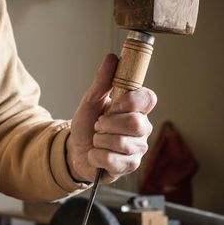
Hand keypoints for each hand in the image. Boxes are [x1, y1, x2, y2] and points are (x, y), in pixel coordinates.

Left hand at [66, 54, 156, 183]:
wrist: (75, 151)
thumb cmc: (87, 125)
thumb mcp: (91, 101)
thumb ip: (102, 81)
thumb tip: (112, 58)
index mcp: (136, 109)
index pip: (148, 98)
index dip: (131, 101)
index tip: (114, 104)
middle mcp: (142, 128)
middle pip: (136, 123)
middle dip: (108, 123)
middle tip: (98, 124)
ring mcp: (138, 149)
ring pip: (122, 142)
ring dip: (99, 140)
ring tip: (97, 139)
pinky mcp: (129, 167)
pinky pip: (112, 159)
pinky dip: (96, 156)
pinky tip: (95, 155)